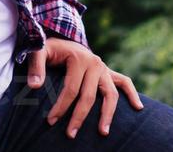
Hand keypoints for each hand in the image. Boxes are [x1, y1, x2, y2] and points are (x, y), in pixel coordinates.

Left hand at [26, 37, 143, 138]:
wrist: (64, 39)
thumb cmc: (50, 49)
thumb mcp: (40, 51)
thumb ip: (36, 66)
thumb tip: (34, 86)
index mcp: (79, 58)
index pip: (71, 89)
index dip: (61, 106)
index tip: (51, 121)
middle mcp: (95, 63)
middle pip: (90, 96)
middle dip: (80, 117)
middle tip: (70, 135)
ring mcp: (104, 68)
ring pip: (110, 93)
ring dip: (108, 114)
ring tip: (103, 132)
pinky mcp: (109, 72)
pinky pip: (124, 82)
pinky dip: (132, 94)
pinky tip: (138, 108)